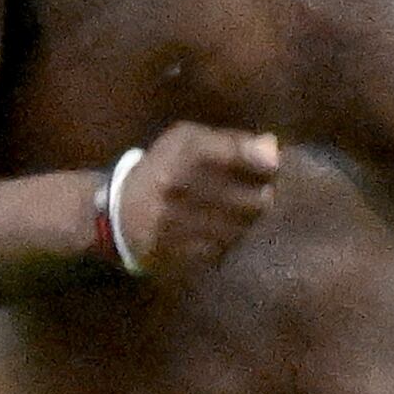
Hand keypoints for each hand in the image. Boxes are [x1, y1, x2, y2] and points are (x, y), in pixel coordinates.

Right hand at [113, 125, 279, 274]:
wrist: (121, 214)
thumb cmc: (163, 169)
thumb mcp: (187, 141)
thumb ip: (232, 141)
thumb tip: (272, 148)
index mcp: (183, 152)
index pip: (238, 155)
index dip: (265, 162)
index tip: (272, 166)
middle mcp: (180, 187)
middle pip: (254, 199)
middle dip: (262, 194)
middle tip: (258, 191)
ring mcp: (180, 223)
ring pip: (242, 227)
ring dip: (246, 219)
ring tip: (235, 210)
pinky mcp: (181, 252)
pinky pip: (225, 247)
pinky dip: (228, 238)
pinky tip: (218, 228)